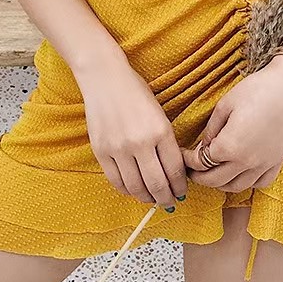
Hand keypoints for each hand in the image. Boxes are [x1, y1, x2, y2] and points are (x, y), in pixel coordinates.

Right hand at [79, 54, 186, 209]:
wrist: (105, 78)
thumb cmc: (135, 91)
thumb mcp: (160, 113)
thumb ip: (166, 141)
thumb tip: (172, 171)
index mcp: (161, 130)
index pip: (174, 171)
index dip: (180, 187)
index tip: (182, 193)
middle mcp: (141, 142)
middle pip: (157, 184)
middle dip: (167, 198)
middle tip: (170, 203)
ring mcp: (119, 148)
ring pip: (136, 187)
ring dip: (147, 198)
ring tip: (152, 199)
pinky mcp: (101, 151)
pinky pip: (116, 181)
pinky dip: (127, 190)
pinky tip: (133, 189)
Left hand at [181, 36, 282, 193]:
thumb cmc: (256, 90)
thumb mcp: (225, 105)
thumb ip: (211, 130)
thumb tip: (203, 146)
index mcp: (230, 146)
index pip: (202, 162)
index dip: (189, 160)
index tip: (184, 154)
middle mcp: (247, 162)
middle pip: (216, 181)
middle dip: (200, 177)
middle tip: (192, 170)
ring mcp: (264, 164)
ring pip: (237, 187)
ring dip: (221, 184)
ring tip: (212, 173)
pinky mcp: (277, 162)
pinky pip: (260, 184)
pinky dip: (246, 184)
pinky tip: (240, 174)